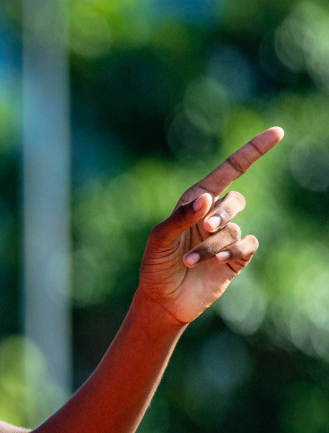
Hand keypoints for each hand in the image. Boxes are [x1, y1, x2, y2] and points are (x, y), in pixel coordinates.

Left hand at [138, 126, 282, 325]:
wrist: (162, 299)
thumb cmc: (156, 265)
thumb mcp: (160, 239)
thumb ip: (181, 217)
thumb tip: (207, 197)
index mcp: (196, 202)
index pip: (229, 171)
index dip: (252, 151)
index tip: (277, 133)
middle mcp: (214, 216)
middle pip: (235, 200)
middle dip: (221, 213)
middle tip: (204, 228)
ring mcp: (227, 237)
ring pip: (233, 229)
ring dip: (211, 245)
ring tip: (189, 260)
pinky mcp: (236, 258)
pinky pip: (247, 245)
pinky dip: (233, 251)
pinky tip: (218, 261)